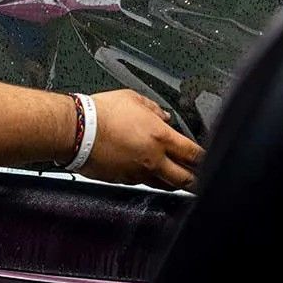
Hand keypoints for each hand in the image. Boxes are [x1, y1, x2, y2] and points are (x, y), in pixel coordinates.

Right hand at [81, 90, 202, 189]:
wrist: (76, 130)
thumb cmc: (101, 113)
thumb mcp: (133, 98)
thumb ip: (153, 109)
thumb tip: (163, 115)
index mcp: (159, 137)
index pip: (192, 153)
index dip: (203, 158)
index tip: (206, 159)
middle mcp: (152, 159)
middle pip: (183, 179)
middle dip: (193, 180)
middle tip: (198, 178)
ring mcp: (137, 173)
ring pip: (162, 184)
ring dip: (170, 181)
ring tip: (174, 177)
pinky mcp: (122, 180)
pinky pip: (140, 182)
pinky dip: (145, 177)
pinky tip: (142, 169)